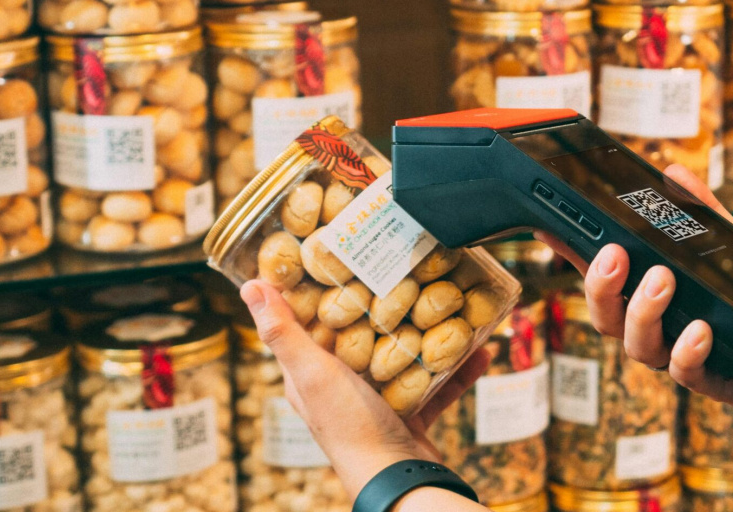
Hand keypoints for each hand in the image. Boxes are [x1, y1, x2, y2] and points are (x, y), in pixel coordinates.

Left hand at [240, 280, 491, 498]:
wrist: (397, 478)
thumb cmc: (350, 428)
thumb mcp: (313, 373)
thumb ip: (285, 333)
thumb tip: (250, 286)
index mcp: (311, 374)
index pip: (311, 322)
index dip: (323, 288)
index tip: (344, 253)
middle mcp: (342, 386)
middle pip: (363, 334)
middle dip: (387, 304)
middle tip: (408, 269)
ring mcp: (378, 400)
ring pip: (405, 356)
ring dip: (431, 332)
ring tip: (452, 304)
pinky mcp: (411, 414)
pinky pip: (438, 383)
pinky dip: (459, 367)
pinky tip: (483, 348)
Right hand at [539, 164, 732, 429]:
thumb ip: (702, 214)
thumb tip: (673, 172)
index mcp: (654, 294)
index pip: (604, 274)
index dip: (572, 254)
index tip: (551, 228)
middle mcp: (659, 326)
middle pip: (607, 314)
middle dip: (601, 284)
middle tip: (615, 254)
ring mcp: (679, 354)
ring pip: (637, 343)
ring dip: (643, 310)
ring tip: (663, 279)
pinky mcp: (712, 379)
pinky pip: (685, 371)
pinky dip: (687, 351)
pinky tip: (700, 329)